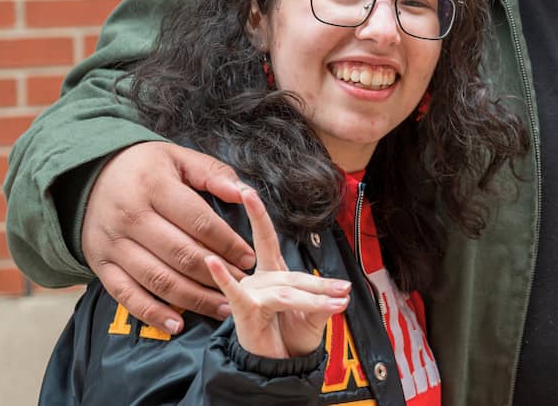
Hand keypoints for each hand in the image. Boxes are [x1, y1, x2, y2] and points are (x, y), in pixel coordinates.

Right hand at [82, 142, 254, 333]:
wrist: (89, 178)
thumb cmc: (146, 169)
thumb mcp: (178, 158)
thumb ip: (213, 174)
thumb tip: (244, 194)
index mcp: (153, 187)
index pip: (198, 221)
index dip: (227, 243)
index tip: (249, 257)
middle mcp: (130, 218)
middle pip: (181, 255)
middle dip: (217, 274)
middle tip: (244, 286)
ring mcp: (113, 245)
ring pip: (158, 280)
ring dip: (194, 299)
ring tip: (224, 307)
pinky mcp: (100, 266)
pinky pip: (126, 296)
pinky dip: (151, 313)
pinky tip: (177, 324)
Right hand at [207, 187, 350, 359]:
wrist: (278, 366)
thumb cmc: (290, 338)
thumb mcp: (313, 318)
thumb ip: (323, 304)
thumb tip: (340, 297)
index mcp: (273, 274)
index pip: (266, 239)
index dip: (258, 215)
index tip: (248, 190)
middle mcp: (259, 280)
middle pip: (292, 275)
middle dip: (321, 285)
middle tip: (345, 292)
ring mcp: (249, 294)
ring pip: (285, 291)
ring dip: (314, 299)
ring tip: (337, 305)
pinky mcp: (243, 310)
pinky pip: (235, 292)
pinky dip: (224, 277)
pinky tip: (212, 262)